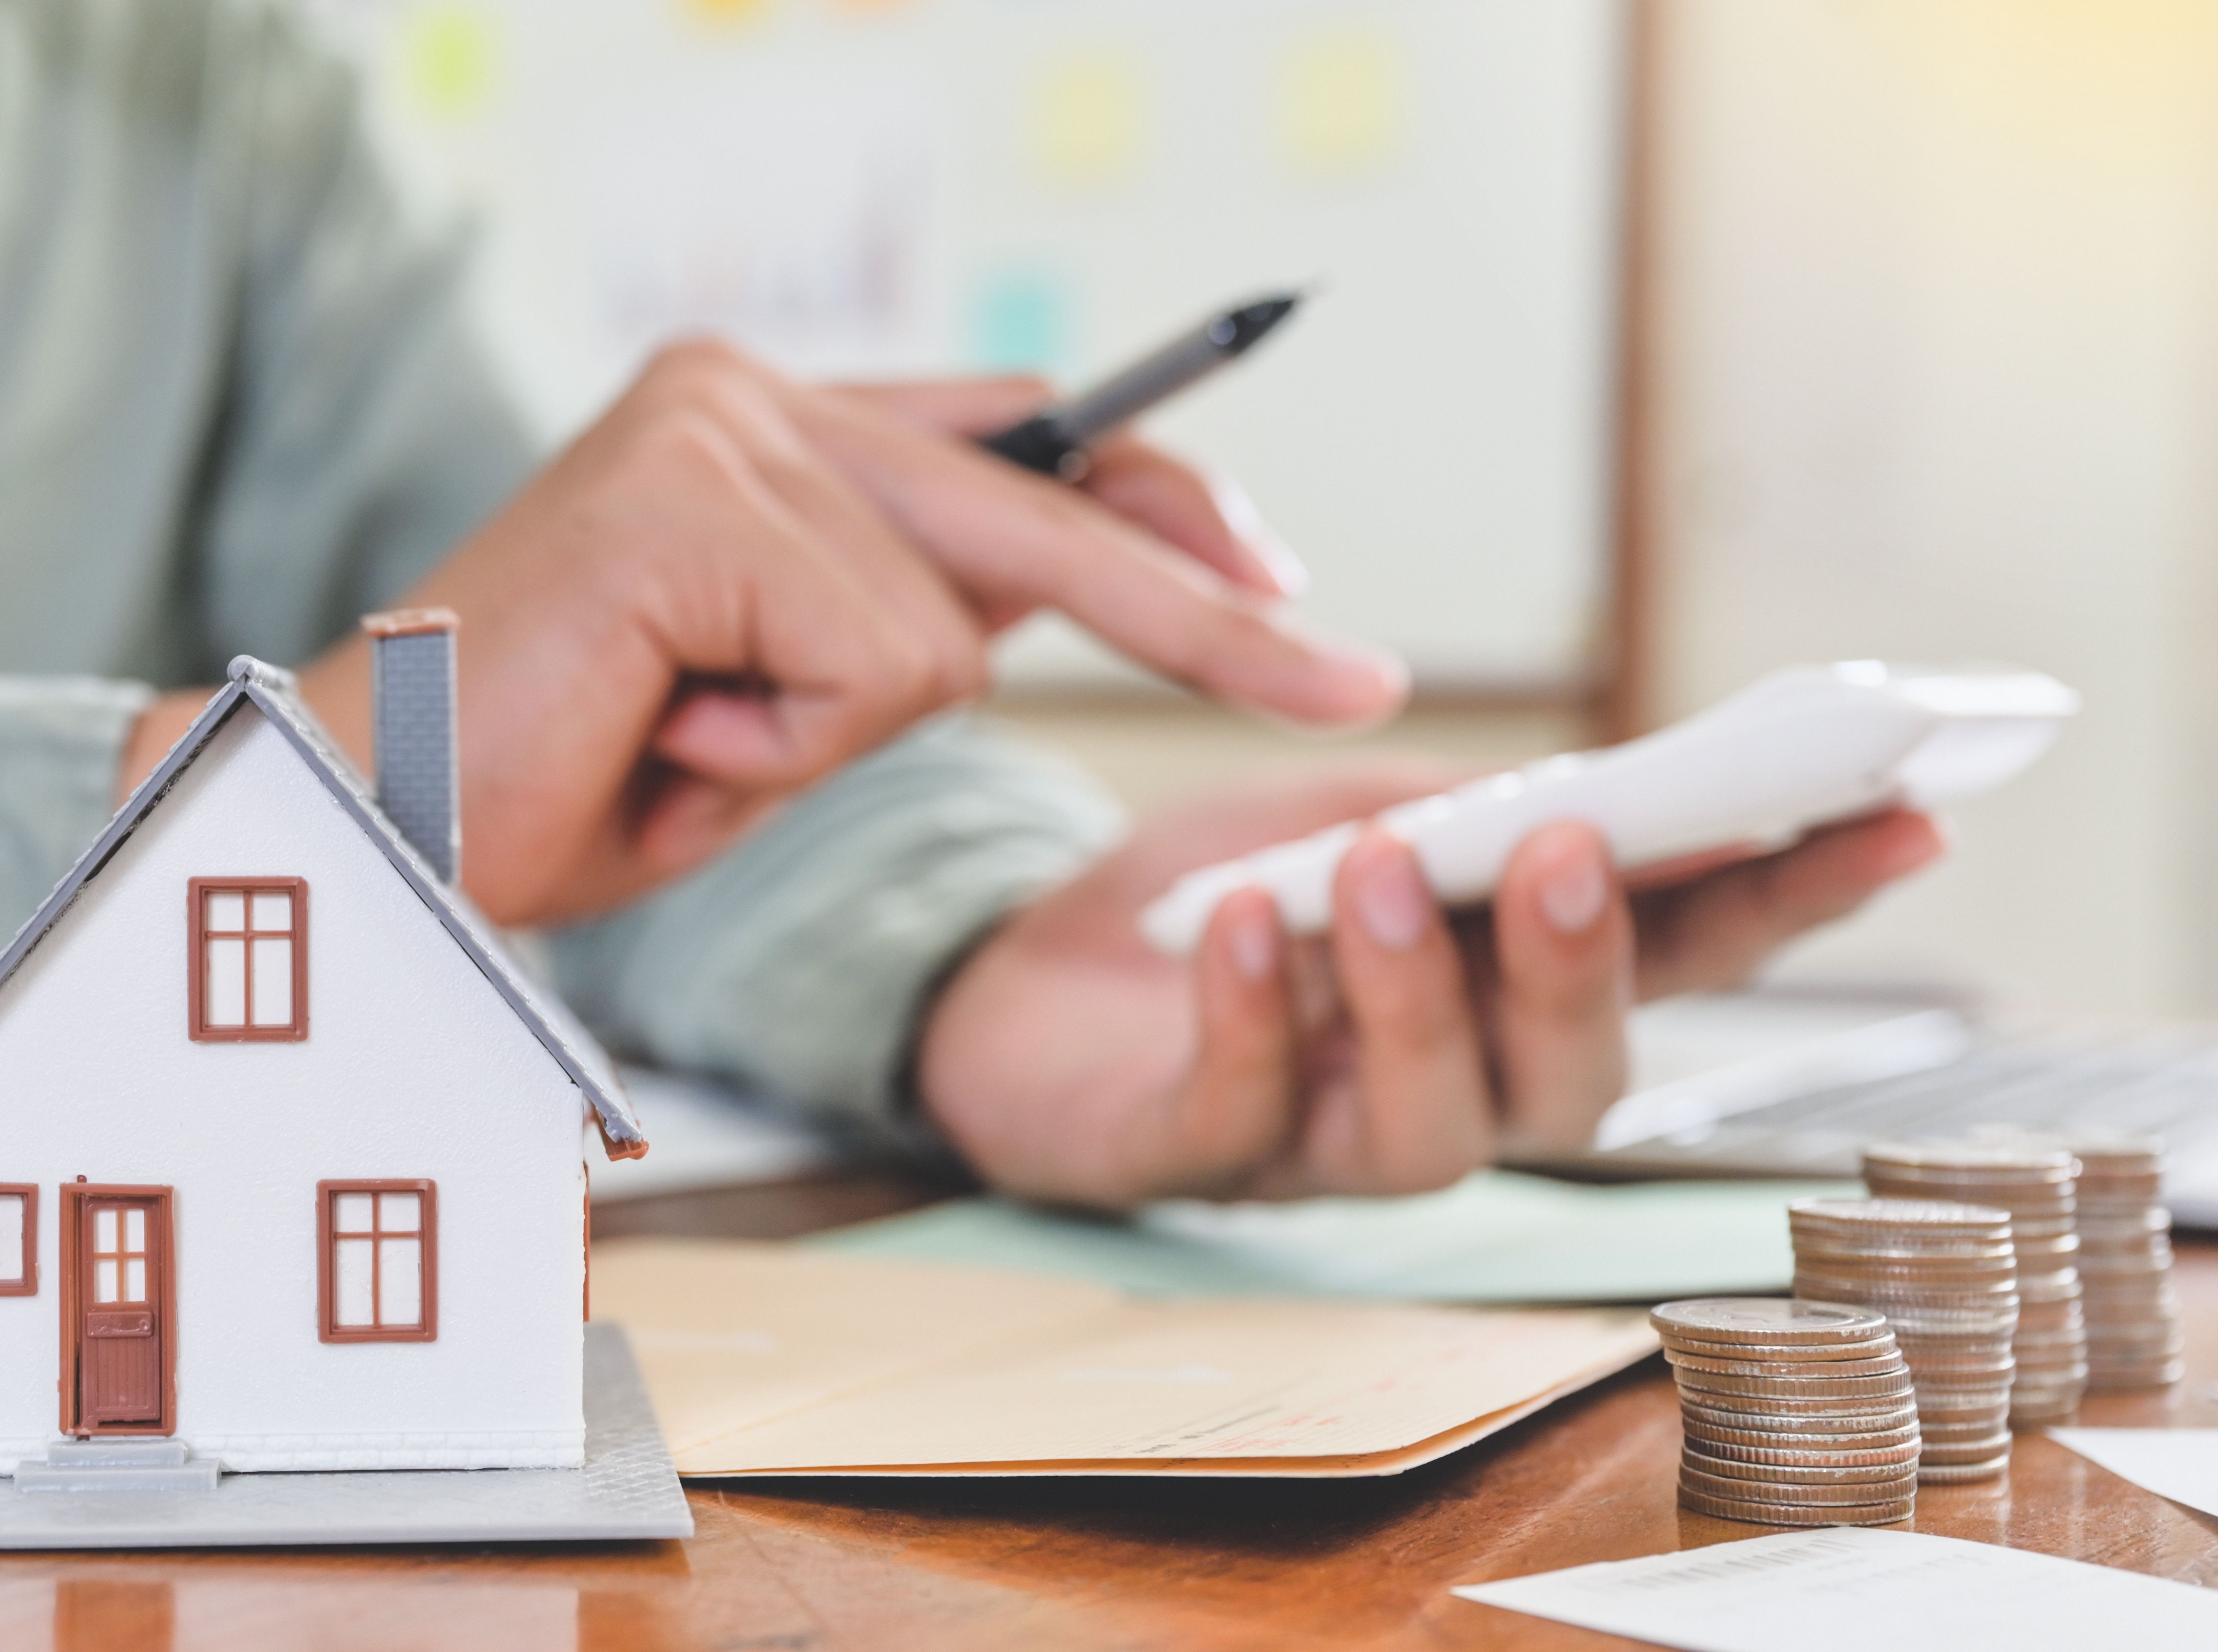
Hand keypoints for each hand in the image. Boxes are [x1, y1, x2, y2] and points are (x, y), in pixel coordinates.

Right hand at [287, 341, 1405, 926]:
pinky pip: (863, 666)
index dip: (1158, 511)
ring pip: (935, 629)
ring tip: (678, 741)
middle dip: (1207, 614)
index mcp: (756, 421)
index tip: (1282, 585)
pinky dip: (778, 748)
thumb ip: (887, 627)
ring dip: (824, 739)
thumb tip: (1017, 616)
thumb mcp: (769, 701)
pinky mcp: (689, 500)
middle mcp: (742, 390)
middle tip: (1357, 683)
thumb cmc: (558, 778)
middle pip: (1042, 506)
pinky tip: (657, 730)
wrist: (373, 821)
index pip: (1017, 443)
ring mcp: (716, 429)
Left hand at [915, 771, 1948, 1207]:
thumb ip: (1467, 818)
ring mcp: (1320, 1144)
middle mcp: (1445, 1094)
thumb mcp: (1348, 817)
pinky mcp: (1186, 1158)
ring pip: (1432, 1126)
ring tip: (1384, 865)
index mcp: (1509, 998)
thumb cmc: (1212, 897)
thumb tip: (1610, 790)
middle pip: (1576, 1084)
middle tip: (1575, 846)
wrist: (1000, 968)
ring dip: (1421, 989)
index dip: (1788, 905)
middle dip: (1589, 969)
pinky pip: (1239, 1107)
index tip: (1901, 817)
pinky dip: (1249, 1009)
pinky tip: (1243, 916)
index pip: (1679, 961)